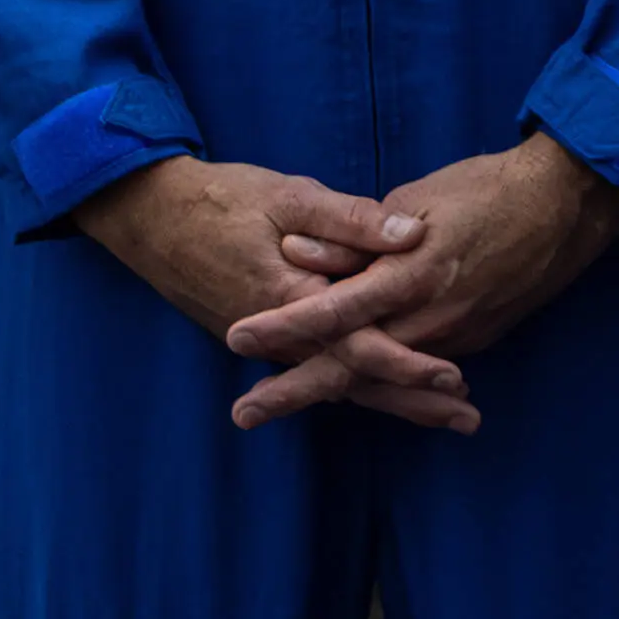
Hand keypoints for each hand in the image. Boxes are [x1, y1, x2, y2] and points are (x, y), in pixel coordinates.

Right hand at [75, 159, 470, 434]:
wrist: (150, 217)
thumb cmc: (221, 200)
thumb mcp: (289, 197)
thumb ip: (350, 220)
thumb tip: (412, 234)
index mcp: (291, 299)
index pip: (355, 344)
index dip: (405, 362)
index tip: (452, 376)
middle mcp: (279, 335)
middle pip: (354, 378)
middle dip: (412, 400)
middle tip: (467, 421)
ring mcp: (269, 341)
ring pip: (337, 380)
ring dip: (391, 397)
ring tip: (444, 414)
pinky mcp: (263, 337)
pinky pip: (316, 368)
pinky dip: (355, 383)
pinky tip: (389, 393)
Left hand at [211, 138, 618, 428]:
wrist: (567, 204)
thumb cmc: (487, 188)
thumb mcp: (416, 197)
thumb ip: (356, 235)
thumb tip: (299, 254)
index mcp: (413, 274)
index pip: (334, 311)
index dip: (283, 327)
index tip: (235, 339)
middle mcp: (432, 317)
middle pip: (351, 365)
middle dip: (294, 391)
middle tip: (243, 414)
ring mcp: (456, 336)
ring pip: (382, 374)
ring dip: (331, 390)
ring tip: (279, 404)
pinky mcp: (474, 339)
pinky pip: (415, 364)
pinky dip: (377, 379)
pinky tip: (347, 387)